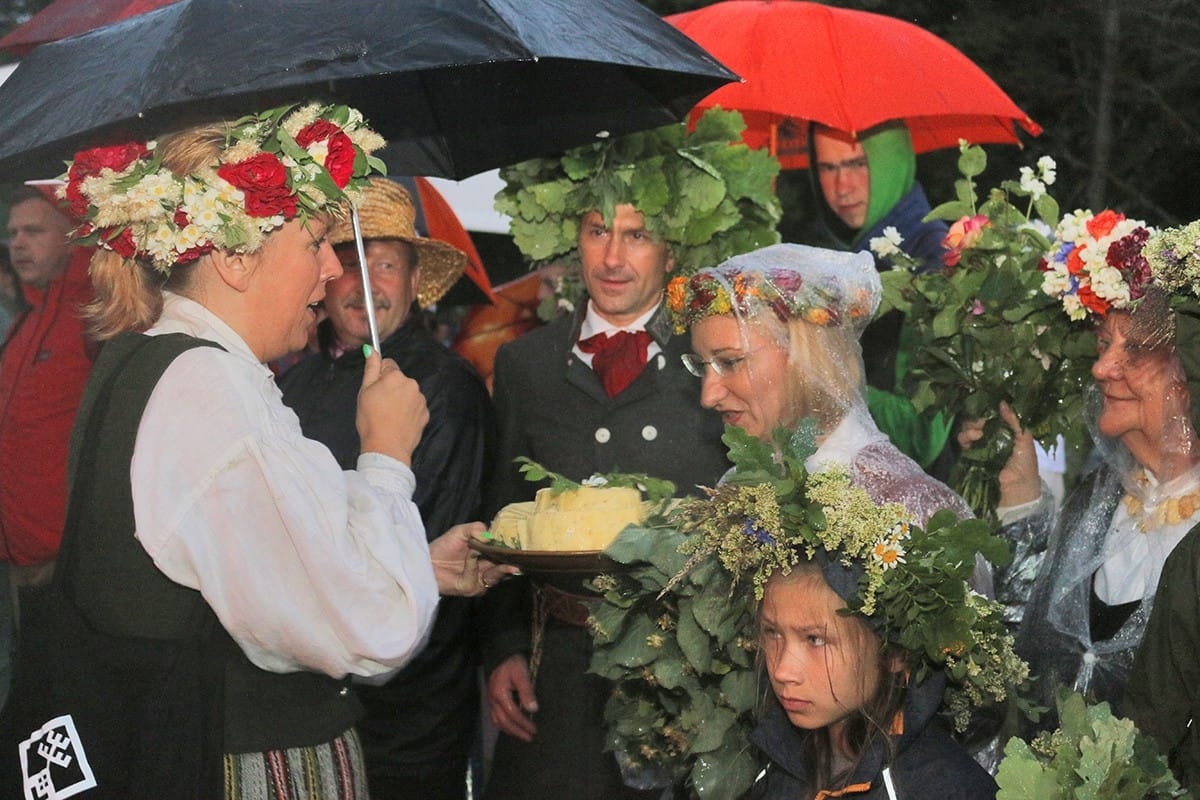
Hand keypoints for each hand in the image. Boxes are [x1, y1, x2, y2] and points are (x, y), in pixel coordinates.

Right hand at [357, 349, 427, 464]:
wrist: (387, 448)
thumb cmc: (371, 420)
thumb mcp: (364, 391)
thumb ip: (370, 368)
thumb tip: (371, 350)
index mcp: (396, 376)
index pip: (388, 364)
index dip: (379, 376)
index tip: (374, 388)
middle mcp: (412, 384)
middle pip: (399, 380)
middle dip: (390, 388)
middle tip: (379, 405)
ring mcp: (421, 400)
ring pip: (407, 394)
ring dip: (400, 400)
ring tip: (388, 416)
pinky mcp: (425, 414)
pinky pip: (415, 407)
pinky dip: (408, 412)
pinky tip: (398, 422)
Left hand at [429, 522, 518, 595]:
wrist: (426, 561)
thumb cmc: (443, 546)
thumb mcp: (462, 531)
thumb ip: (477, 528)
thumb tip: (491, 535)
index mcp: (488, 557)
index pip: (505, 556)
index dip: (512, 550)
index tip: (521, 545)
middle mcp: (487, 570)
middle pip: (506, 567)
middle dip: (513, 561)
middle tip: (521, 556)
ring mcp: (480, 581)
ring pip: (497, 574)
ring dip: (501, 566)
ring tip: (506, 559)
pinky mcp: (471, 588)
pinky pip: (478, 577)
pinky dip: (474, 565)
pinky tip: (470, 556)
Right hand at [487, 653, 538, 740]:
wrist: (502, 655)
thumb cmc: (513, 664)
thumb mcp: (522, 674)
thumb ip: (527, 692)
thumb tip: (533, 709)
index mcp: (500, 694)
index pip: (513, 714)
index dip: (524, 723)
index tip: (534, 729)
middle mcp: (493, 700)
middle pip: (504, 722)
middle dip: (517, 731)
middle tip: (529, 738)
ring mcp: (490, 701)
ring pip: (497, 721)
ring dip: (510, 731)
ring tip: (521, 735)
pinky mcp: (491, 700)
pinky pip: (494, 717)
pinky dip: (503, 725)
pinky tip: (510, 727)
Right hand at [959, 402, 1040, 507]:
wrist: (1017, 490)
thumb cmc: (1025, 466)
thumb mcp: (1025, 440)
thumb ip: (1015, 421)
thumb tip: (1002, 402)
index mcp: (1006, 432)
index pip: (994, 416)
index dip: (990, 411)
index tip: (990, 408)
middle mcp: (992, 437)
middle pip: (978, 422)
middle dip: (978, 419)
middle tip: (982, 422)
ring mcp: (980, 447)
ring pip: (968, 430)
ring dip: (970, 428)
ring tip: (978, 432)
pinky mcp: (971, 456)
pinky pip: (963, 443)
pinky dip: (965, 438)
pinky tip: (973, 438)